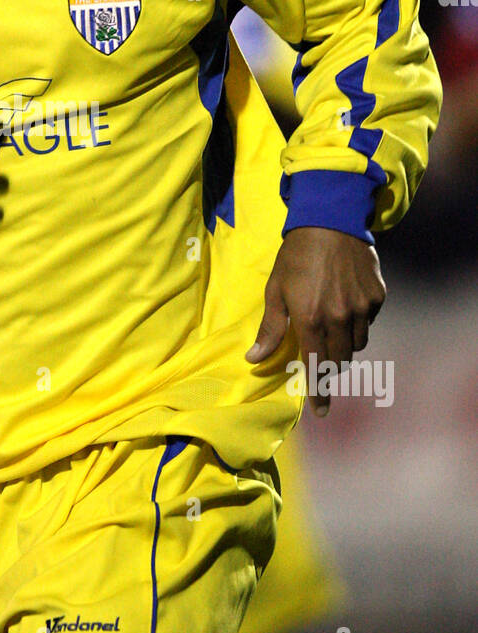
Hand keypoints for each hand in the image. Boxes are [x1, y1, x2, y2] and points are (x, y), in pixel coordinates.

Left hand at [245, 226, 386, 414]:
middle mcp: (340, 318)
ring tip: (330, 329)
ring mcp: (363, 308)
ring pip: (356, 344)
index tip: (320, 412)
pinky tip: (346, 305)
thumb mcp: (275, 290)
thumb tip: (254, 359)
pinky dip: (358, 322)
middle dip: (329, 367)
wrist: (331, 220)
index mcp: (311, 320)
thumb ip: (270, 328)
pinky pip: (369, 322)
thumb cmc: (296, 256)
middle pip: (339, 360)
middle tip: (320, 362)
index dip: (318, 392)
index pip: (316, 367)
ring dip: (343, 345)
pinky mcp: (378, 296)